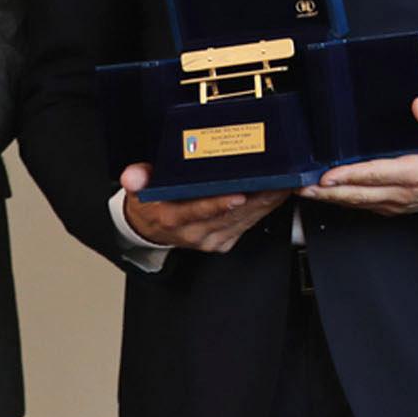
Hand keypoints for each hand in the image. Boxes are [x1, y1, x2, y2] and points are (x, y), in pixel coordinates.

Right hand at [119, 165, 290, 251]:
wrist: (150, 229)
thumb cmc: (151, 203)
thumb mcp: (138, 188)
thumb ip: (137, 179)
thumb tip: (132, 175)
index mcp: (173, 219)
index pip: (197, 212)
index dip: (217, 205)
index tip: (238, 194)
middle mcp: (194, 233)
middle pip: (230, 215)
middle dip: (256, 196)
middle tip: (278, 178)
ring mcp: (211, 239)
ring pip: (244, 220)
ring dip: (266, 202)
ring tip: (285, 182)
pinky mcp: (224, 241)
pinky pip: (248, 225)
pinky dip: (264, 209)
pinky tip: (277, 194)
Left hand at [302, 97, 417, 214]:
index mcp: (416, 173)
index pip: (376, 174)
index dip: (349, 176)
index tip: (327, 175)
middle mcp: (402, 192)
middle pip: (358, 194)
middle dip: (327, 192)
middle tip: (300, 187)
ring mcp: (396, 202)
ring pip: (357, 202)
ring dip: (330, 198)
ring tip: (304, 191)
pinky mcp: (393, 206)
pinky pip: (364, 205)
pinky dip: (344, 200)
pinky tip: (328, 194)